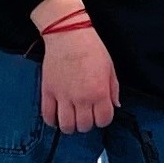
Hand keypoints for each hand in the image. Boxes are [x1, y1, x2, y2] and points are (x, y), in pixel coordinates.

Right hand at [36, 15, 117, 132]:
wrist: (68, 35)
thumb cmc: (91, 48)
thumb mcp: (110, 68)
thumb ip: (113, 90)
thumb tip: (115, 105)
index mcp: (99, 92)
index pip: (104, 120)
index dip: (103, 119)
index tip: (100, 114)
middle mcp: (81, 98)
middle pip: (85, 126)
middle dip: (87, 124)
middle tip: (86, 115)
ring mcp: (63, 97)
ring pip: (66, 126)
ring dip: (70, 126)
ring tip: (72, 119)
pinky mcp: (48, 92)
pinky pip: (48, 116)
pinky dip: (52, 121)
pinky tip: (57, 118)